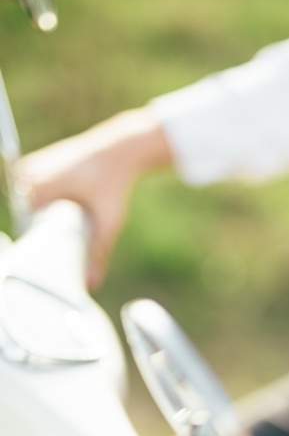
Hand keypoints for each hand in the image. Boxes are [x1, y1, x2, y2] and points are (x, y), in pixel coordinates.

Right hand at [20, 108, 172, 288]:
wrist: (117, 151)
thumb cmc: (113, 184)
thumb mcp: (108, 222)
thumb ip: (99, 253)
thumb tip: (92, 284)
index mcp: (36, 187)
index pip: (26, 230)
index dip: (40, 248)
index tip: (56, 261)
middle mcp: (25, 175)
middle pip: (26, 221)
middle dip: (43, 237)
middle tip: (64, 248)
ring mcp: (25, 169)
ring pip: (28, 211)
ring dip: (43, 223)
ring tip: (70, 228)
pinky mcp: (31, 168)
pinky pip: (31, 198)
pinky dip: (42, 209)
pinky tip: (62, 216)